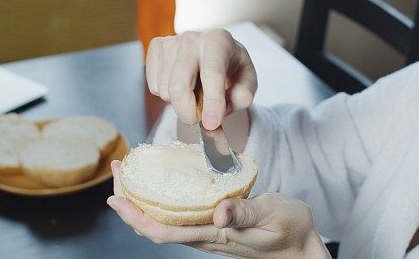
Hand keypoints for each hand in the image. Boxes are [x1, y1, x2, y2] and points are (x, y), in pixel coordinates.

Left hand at [107, 161, 329, 258]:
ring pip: (163, 219)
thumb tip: (219, 212)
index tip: (116, 196)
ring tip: (131, 173)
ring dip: (142, 198)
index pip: (162, 231)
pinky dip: (162, 197)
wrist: (302, 248)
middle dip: (130, 201)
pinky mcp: (216, 224)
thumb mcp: (271, 215)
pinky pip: (179, 214)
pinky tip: (162, 181)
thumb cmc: (290, 232)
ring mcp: (208, 231)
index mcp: (213, 235)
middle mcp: (205, 235)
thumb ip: (245, 213)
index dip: (135, 216)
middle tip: (118, 170)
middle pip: (154, 225)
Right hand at [146, 30, 257, 129]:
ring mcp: (171, 41)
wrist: (216, 54)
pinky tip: (181, 85)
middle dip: (187, 111)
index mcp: (220, 40)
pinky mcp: (156, 48)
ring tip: (194, 94)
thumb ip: (240, 98)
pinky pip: (154, 86)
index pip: (212, 73)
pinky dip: (167, 96)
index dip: (212, 101)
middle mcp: (193, 37)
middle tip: (198, 120)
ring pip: (165, 90)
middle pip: (179, 85)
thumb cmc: (232, 69)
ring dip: (180, 103)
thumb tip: (216, 116)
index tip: (211, 123)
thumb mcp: (247, 83)